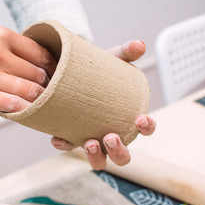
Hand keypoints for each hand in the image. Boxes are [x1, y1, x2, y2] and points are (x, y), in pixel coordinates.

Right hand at [0, 18, 56, 111]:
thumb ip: (8, 49)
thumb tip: (33, 65)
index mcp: (1, 36)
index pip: (41, 54)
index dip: (52, 68)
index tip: (54, 77)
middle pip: (39, 74)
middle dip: (48, 87)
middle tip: (50, 95)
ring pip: (30, 91)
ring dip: (39, 101)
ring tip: (40, 106)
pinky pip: (12, 105)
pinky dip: (24, 110)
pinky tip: (25, 112)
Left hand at [51, 40, 155, 169]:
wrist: (71, 71)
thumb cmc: (98, 71)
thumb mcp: (112, 59)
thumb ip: (126, 52)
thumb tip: (139, 44)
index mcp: (126, 116)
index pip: (144, 128)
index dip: (147, 128)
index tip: (140, 119)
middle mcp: (111, 132)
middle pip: (122, 155)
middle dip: (119, 151)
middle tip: (110, 136)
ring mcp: (92, 136)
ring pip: (99, 160)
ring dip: (96, 156)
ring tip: (90, 142)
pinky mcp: (72, 134)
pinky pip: (69, 146)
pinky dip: (64, 144)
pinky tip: (57, 138)